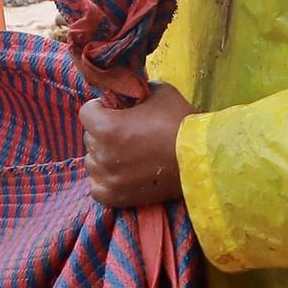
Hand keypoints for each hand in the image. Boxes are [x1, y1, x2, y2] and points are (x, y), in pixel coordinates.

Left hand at [80, 82, 188, 208]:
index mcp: (106, 127)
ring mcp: (107, 178)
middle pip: (90, 137)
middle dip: (104, 132)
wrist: (201, 159)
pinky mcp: (115, 197)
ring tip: (128, 154)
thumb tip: (127, 93)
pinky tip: (121, 173)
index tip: (117, 110)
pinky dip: (105, 180)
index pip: (87, 112)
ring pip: (92, 162)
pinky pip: (96, 187)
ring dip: (104, 156)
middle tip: (128, 132)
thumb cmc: (180, 123)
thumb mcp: (158, 92)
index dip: (102, 108)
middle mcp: (102, 154)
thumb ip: (135, 91)